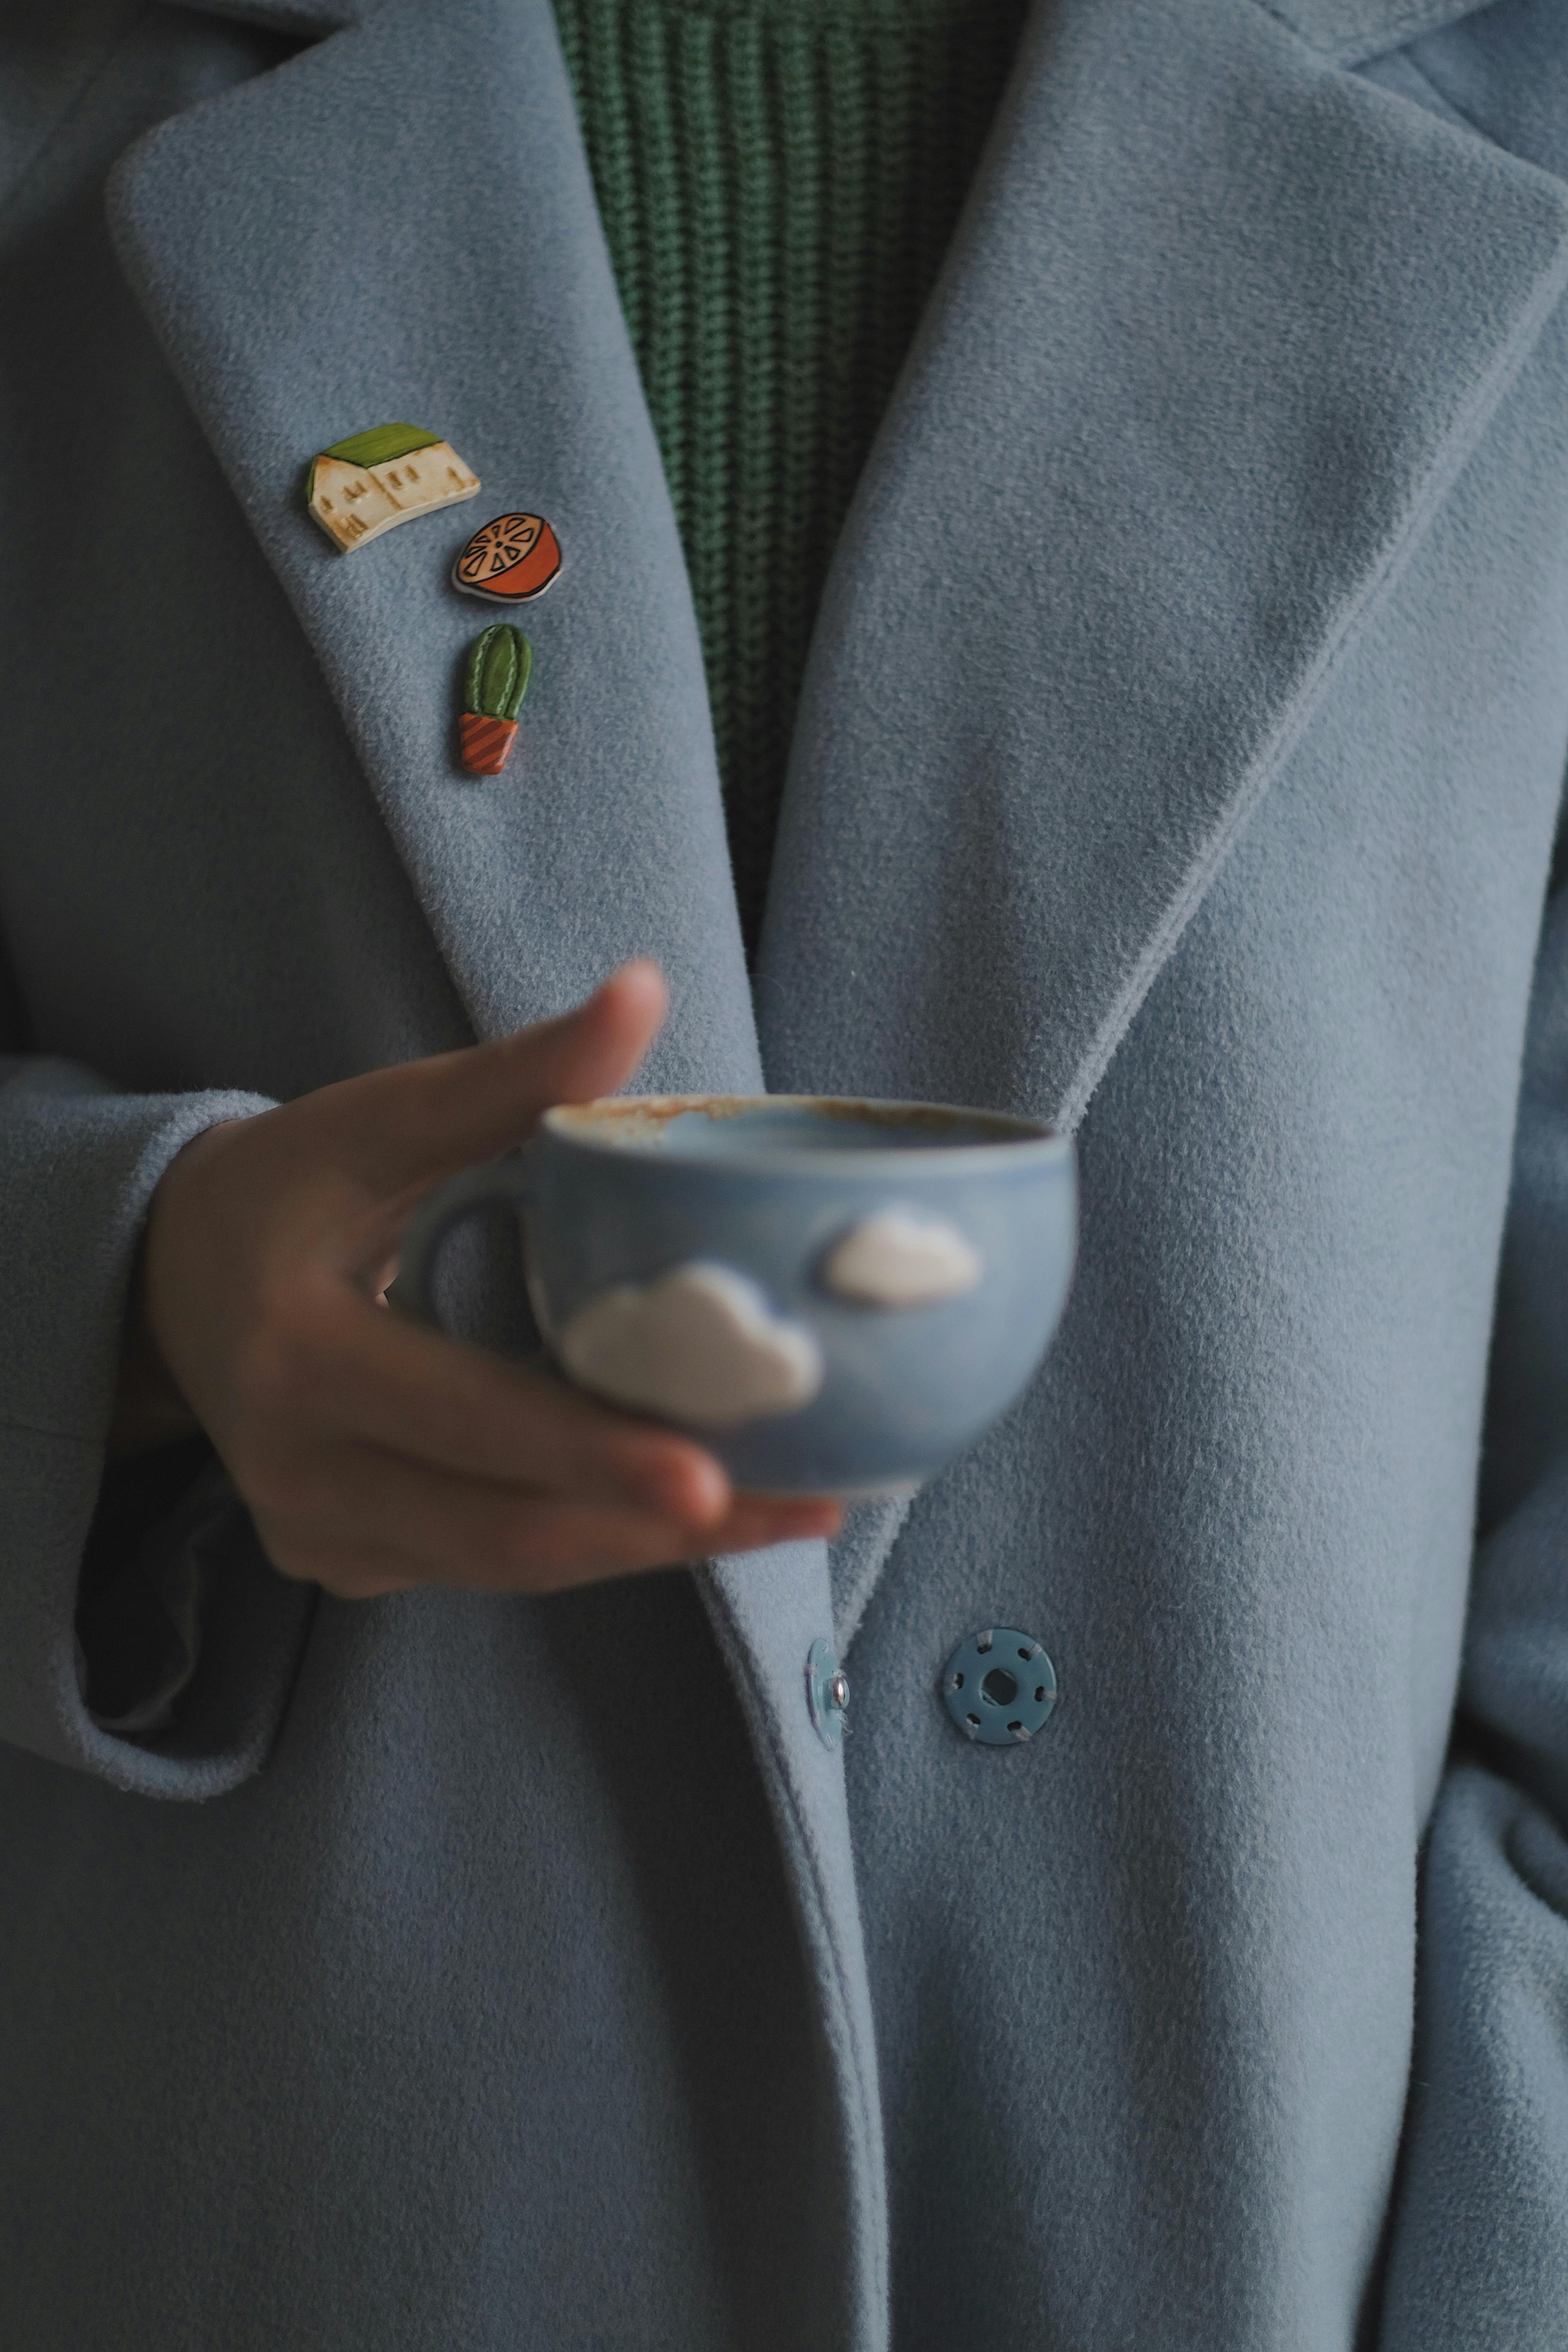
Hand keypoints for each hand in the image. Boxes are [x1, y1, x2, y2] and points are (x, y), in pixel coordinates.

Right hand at [123, 964, 841, 1597]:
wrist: (173, 1276)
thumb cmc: (296, 1181)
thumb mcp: (383, 1116)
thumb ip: (516, 1073)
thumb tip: (641, 990)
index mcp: (296, 1354)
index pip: (468, 1417)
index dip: (592, 1453)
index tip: (712, 1478)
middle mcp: (296, 1467)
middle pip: (506, 1526)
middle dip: (657, 1526)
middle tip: (800, 1506)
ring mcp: (315, 1529)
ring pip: (508, 1562)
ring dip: (649, 1546)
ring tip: (786, 1509)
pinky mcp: (342, 1560)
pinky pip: (487, 1564)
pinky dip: (593, 1540)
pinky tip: (689, 1513)